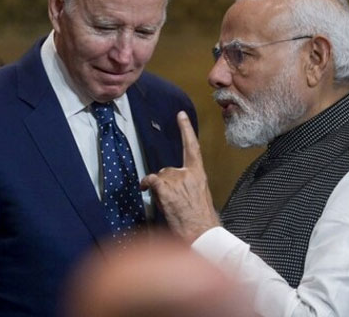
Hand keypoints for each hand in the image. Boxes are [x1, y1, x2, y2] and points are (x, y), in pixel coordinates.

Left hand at [141, 111, 220, 241]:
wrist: (202, 233)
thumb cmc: (201, 220)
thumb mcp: (201, 196)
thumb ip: (189, 184)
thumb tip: (175, 186)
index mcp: (199, 174)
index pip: (192, 147)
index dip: (185, 130)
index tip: (180, 115)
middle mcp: (189, 173)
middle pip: (168, 169)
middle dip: (165, 183)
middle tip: (171, 200)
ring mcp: (178, 180)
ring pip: (159, 177)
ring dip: (159, 189)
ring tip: (168, 205)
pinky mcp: (167, 188)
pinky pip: (152, 180)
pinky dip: (147, 184)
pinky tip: (146, 189)